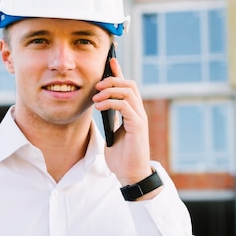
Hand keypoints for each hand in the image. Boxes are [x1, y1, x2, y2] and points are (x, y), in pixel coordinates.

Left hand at [92, 57, 153, 188]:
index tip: (110, 61)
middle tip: (97, 86)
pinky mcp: (138, 125)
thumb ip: (110, 119)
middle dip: (113, 79)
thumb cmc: (121, 156)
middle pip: (129, 84)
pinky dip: (111, 102)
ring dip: (110, 91)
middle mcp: (139, 112)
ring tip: (96, 98)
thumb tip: (100, 104)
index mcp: (133, 112)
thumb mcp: (112, 133)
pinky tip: (100, 107)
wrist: (129, 174)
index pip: (127, 86)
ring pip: (128, 91)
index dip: (119, 72)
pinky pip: (125, 105)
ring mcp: (140, 118)